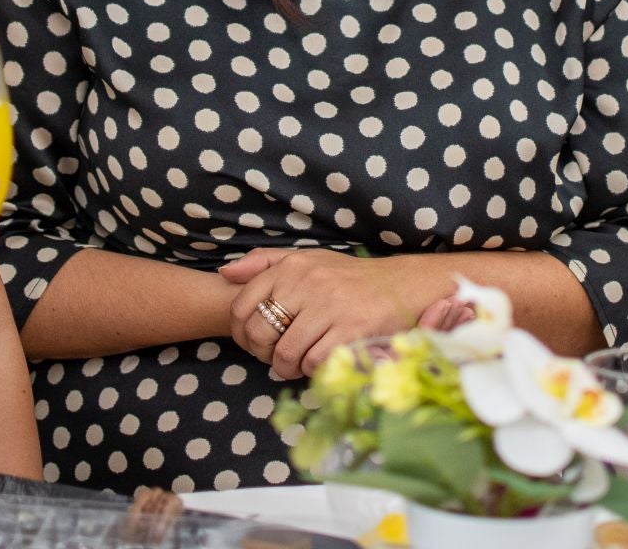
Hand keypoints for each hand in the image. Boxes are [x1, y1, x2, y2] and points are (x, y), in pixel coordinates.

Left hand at [220, 249, 450, 378]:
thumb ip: (264, 263)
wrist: (402, 285)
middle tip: (276, 356)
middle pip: (261, 333)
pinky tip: (319, 360)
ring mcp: (330, 306)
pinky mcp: (350, 330)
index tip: (254, 341)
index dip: (242, 332)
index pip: (243, 305)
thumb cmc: (349, 278)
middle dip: (263, 354)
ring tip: (297, 364)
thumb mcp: (307, 260)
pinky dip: (312, 369)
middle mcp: (308, 282)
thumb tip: (226, 274)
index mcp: (293, 266)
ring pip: (286, 353)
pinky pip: (314, 361)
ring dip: (287, 367)